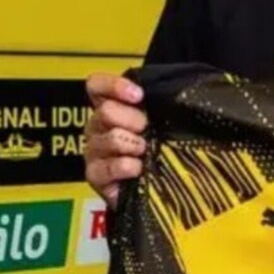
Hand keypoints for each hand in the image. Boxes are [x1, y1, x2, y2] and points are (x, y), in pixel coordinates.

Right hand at [83, 72, 148, 207]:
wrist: (152, 188)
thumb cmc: (157, 148)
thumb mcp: (160, 122)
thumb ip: (159, 104)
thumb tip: (179, 91)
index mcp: (109, 106)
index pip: (96, 85)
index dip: (113, 86)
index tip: (138, 95)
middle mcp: (97, 126)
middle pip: (106, 111)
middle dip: (133, 119)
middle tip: (147, 129)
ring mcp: (93, 150)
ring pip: (110, 138)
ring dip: (133, 143)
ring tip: (145, 150)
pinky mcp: (95, 175)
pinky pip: (110, 166)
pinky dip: (128, 166)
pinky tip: (139, 168)